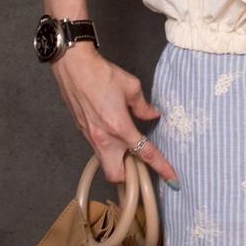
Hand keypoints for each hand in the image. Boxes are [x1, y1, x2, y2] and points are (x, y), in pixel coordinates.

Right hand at [49, 41, 179, 186]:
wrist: (74, 67)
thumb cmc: (101, 74)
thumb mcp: (131, 87)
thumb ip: (143, 106)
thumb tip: (152, 114)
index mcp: (120, 128)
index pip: (145, 153)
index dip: (161, 167)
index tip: (172, 178)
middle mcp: (103, 138)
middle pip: (116, 176)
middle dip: (128, 176)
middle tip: (139, 164)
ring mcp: (90, 137)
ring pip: (105, 162)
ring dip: (117, 159)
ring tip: (126, 145)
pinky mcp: (82, 131)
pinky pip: (97, 148)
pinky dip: (107, 146)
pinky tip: (112, 130)